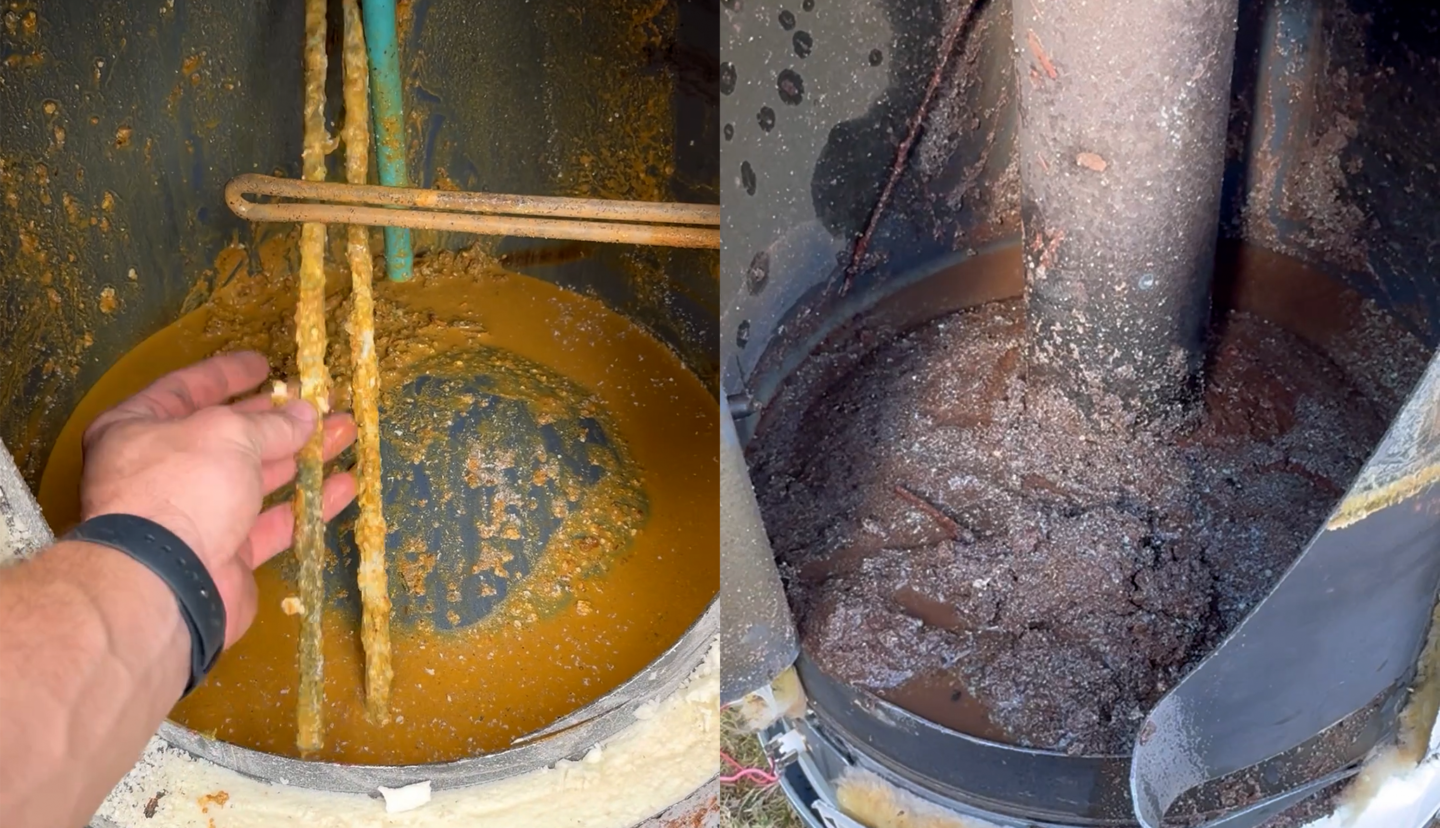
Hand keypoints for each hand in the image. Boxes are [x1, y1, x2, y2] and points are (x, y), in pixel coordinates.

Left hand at [79, 351, 357, 647]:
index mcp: (139, 429)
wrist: (168, 582)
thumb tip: (307, 413)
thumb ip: (272, 424)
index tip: (264, 364)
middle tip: (321, 401)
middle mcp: (164, 470)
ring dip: (303, 455)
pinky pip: (275, 521)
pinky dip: (310, 504)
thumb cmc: (183, 485)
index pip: (187, 389)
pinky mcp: (228, 554)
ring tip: (346, 431)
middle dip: (278, 419)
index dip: (227, 375)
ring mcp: (197, 514)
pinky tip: (346, 484)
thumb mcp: (229, 434)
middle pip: (230, 436)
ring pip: (258, 477)